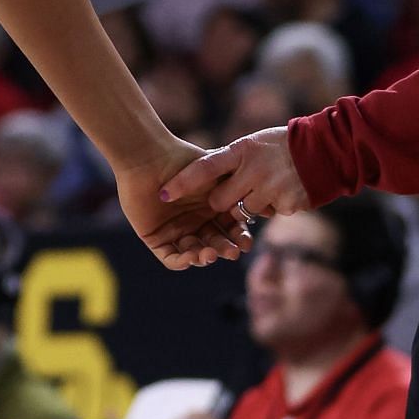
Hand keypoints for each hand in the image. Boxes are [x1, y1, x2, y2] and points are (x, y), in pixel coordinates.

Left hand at [116, 138, 252, 271]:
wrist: (149, 157)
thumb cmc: (182, 160)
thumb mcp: (216, 174)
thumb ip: (238, 191)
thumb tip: (269, 209)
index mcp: (209, 209)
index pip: (228, 230)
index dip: (238, 237)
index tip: (246, 242)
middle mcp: (193, 222)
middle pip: (213, 244)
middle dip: (224, 249)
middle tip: (233, 252)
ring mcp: (174, 231)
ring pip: (194, 253)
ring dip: (205, 257)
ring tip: (212, 253)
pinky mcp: (155, 238)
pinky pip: (171, 258)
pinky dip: (183, 261)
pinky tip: (193, 257)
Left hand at [160, 126, 310, 218]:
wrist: (325, 149)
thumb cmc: (280, 145)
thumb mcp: (251, 144)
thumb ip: (229, 160)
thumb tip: (200, 174)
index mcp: (242, 150)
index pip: (204, 168)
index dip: (182, 183)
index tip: (163, 194)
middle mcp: (254, 170)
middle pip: (220, 202)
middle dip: (221, 203)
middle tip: (231, 195)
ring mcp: (271, 189)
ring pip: (244, 212)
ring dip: (250, 205)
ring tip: (266, 186)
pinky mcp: (287, 205)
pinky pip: (268, 215)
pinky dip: (273, 207)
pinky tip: (283, 191)